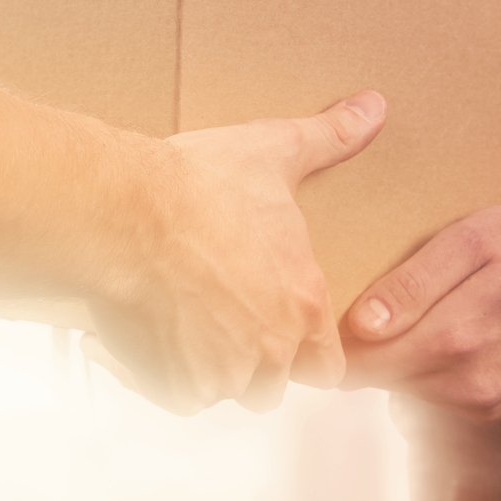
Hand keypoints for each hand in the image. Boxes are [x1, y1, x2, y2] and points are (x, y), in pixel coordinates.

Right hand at [85, 92, 386, 415]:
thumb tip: (374, 106)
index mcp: (303, 303)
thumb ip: (330, 138)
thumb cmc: (199, 184)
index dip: (304, 352)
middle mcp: (271, 349)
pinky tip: (144, 329)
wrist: (125, 212)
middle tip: (214, 316)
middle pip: (270, 385)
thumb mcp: (272, 152)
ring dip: (201, 367)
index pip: (328, 366)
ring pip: (220, 390)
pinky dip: (159, 372)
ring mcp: (222, 372)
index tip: (275, 326)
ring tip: (175, 318)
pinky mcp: (175, 383)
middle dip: (247, 362)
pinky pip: (174, 394)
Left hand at [340, 199, 500, 418]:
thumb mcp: (472, 239)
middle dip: (363, 346)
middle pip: (380, 378)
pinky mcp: (496, 409)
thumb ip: (413, 284)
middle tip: (361, 299)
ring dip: (397, 355)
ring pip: (406, 387)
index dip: (335, 339)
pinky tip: (442, 326)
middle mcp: (470, 386)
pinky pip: (436, 394)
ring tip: (410, 308)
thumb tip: (362, 326)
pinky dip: (427, 365)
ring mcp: (486, 404)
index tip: (325, 309)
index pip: (362, 362)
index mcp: (457, 340)